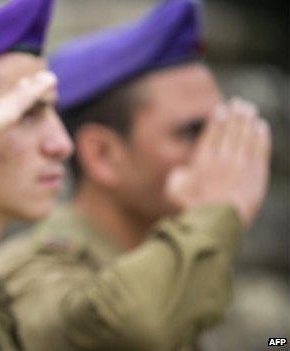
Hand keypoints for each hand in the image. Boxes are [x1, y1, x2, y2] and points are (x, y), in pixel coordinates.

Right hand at [166, 97, 271, 228]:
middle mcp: (221, 160)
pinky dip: (262, 136)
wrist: (216, 226)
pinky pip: (260, 151)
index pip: (211, 134)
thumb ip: (177, 176)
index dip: (217, 119)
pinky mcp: (256, 176)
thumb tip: (182, 169)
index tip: (220, 107)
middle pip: (230, 132)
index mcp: (201, 162)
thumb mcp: (173, 193)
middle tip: (239, 103)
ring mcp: (240, 167)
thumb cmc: (190, 211)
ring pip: (246, 137)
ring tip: (249, 109)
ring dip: (248, 121)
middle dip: (235, 115)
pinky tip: (262, 126)